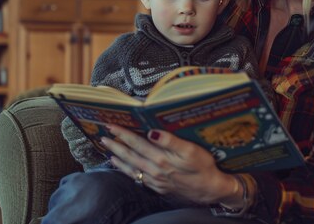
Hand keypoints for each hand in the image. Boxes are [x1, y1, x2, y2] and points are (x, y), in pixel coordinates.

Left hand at [101, 124, 237, 204]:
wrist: (210, 189)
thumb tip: (152, 132)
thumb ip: (170, 141)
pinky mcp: (158, 186)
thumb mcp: (191, 150)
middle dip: (116, 144)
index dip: (123, 134)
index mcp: (161, 158)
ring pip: (131, 167)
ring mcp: (155, 180)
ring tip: (107, 149)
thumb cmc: (203, 166)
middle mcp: (155, 170)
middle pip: (130, 155)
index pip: (137, 143)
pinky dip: (126, 170)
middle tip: (103, 136)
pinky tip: (121, 166)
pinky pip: (137, 177)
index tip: (111, 125)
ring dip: (118, 157)